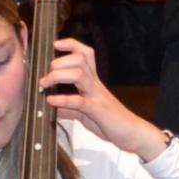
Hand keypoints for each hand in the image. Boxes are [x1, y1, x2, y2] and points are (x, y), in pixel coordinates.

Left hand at [35, 36, 160, 156]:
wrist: (132, 134)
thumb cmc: (112, 123)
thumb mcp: (86, 115)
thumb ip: (70, 110)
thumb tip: (55, 109)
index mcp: (93, 83)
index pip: (84, 54)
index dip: (71, 45)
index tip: (56, 44)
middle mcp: (95, 85)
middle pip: (79, 59)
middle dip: (59, 62)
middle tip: (46, 76)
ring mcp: (97, 96)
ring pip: (79, 74)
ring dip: (58, 76)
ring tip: (45, 84)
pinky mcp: (98, 110)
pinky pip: (79, 101)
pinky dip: (63, 99)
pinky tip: (51, 101)